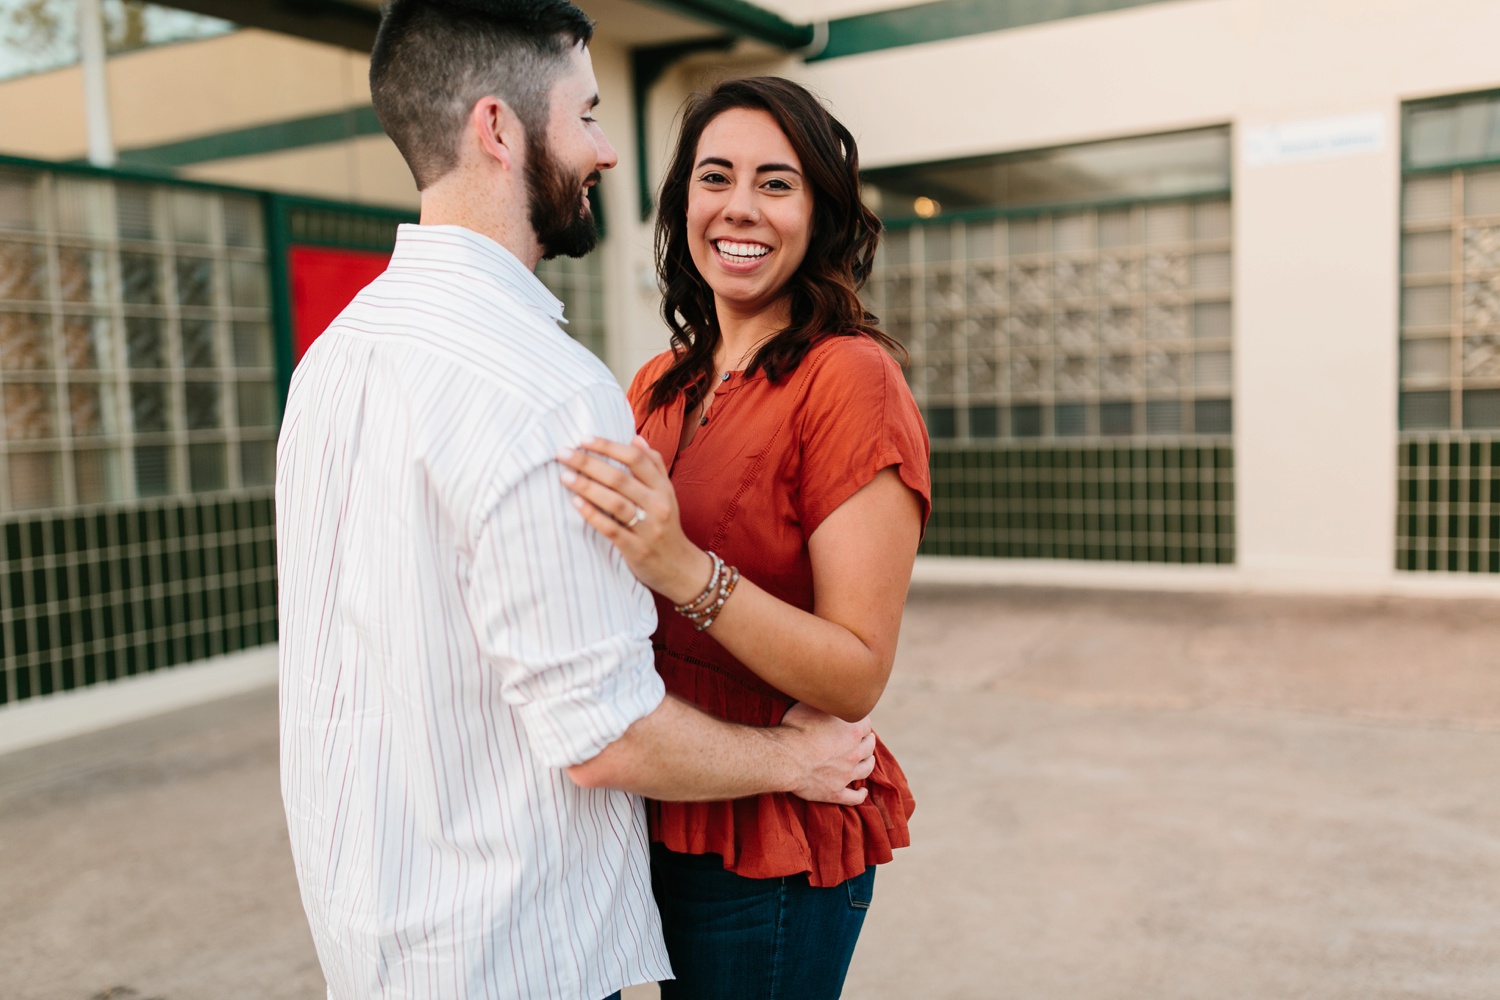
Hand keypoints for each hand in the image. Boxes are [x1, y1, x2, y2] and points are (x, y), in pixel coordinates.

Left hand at [558, 436, 712, 603]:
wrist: (681, 568)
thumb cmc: (666, 526)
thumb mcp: (667, 494)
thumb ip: (654, 465)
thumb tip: (635, 438)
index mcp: (663, 488)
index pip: (636, 459)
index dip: (608, 446)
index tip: (583, 439)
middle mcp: (657, 505)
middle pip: (620, 478)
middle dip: (589, 463)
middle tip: (563, 453)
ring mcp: (648, 528)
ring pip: (615, 502)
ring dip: (587, 487)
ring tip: (565, 476)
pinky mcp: (637, 549)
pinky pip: (612, 529)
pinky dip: (593, 515)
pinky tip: (576, 504)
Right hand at [775, 702, 875, 805]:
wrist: (784, 758)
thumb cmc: (795, 729)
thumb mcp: (811, 705)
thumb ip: (825, 703)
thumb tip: (827, 697)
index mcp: (852, 730)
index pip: (866, 724)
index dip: (862, 721)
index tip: (856, 720)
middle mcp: (854, 752)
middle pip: (869, 745)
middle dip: (868, 740)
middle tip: (864, 738)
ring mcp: (846, 775)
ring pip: (866, 769)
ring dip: (868, 762)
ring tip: (867, 759)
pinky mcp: (835, 792)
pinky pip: (853, 797)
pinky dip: (860, 795)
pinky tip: (863, 791)